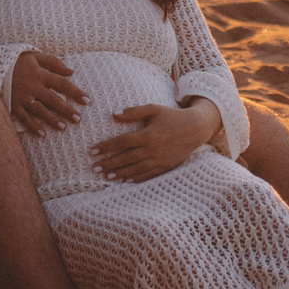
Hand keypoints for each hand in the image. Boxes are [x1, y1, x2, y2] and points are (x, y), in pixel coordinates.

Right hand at [10, 50, 86, 133]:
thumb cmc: (18, 61)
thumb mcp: (35, 56)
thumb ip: (54, 63)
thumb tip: (71, 71)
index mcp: (40, 74)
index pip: (62, 83)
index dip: (75, 92)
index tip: (87, 101)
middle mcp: (33, 86)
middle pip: (53, 99)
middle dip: (66, 110)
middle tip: (78, 119)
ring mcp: (22, 97)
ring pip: (40, 110)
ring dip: (52, 119)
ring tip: (63, 128)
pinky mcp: (13, 105)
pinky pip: (24, 118)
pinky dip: (33, 126)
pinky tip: (42, 134)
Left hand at [92, 100, 216, 182]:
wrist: (196, 128)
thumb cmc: (172, 116)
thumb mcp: (153, 109)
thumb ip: (133, 112)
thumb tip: (113, 114)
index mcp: (148, 135)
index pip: (121, 142)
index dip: (106, 146)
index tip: (92, 150)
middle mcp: (152, 150)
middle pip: (125, 158)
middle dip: (108, 163)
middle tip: (94, 168)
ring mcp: (159, 160)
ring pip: (135, 169)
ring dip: (119, 173)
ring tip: (106, 175)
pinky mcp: (165, 167)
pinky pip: (148, 175)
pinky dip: (135, 178)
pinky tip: (125, 180)